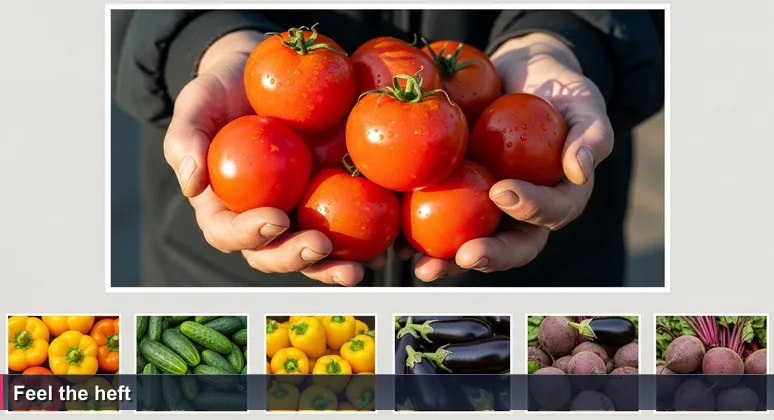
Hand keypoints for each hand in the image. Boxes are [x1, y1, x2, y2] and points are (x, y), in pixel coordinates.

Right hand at [163, 30, 381, 285]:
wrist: (264, 74)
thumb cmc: (223, 90)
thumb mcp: (197, 103)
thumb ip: (185, 138)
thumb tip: (191, 182)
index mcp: (224, 207)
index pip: (229, 233)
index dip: (249, 234)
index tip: (275, 218)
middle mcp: (261, 219)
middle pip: (274, 254)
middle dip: (297, 258)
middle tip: (320, 245)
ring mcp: (298, 214)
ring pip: (313, 253)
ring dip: (333, 266)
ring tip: (358, 268)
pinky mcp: (331, 201)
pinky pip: (347, 226)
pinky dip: (366, 239)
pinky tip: (386, 242)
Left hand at [401, 32, 613, 281]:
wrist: (518, 72)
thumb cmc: (559, 89)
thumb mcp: (584, 102)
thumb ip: (592, 133)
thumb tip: (580, 168)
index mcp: (555, 198)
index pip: (549, 213)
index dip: (530, 210)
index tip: (502, 192)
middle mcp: (520, 213)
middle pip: (507, 245)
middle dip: (486, 255)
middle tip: (463, 256)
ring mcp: (484, 206)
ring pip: (467, 241)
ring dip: (444, 260)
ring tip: (420, 265)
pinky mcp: (454, 193)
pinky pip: (433, 213)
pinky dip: (414, 228)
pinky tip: (394, 236)